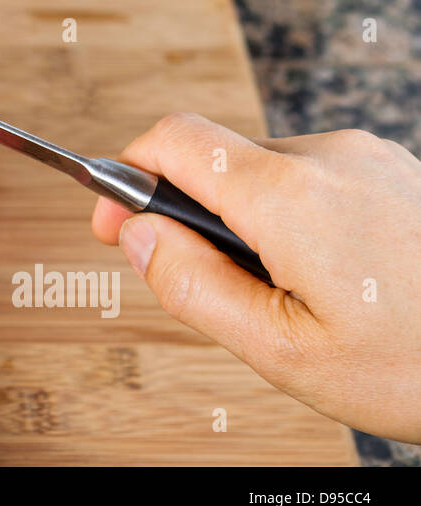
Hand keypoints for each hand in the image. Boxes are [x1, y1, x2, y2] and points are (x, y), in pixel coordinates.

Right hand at [92, 113, 420, 441]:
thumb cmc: (419, 367)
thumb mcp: (283, 351)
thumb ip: (191, 286)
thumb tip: (136, 235)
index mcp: (289, 196)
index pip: (171, 139)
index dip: (125, 175)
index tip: (114, 224)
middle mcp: (329, 157)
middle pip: (216, 160)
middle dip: (194, 217)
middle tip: (217, 290)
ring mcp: (369, 157)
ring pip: (264, 172)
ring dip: (248, 222)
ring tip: (295, 297)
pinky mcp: (394, 169)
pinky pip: (313, 180)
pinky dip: (295, 219)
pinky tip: (334, 280)